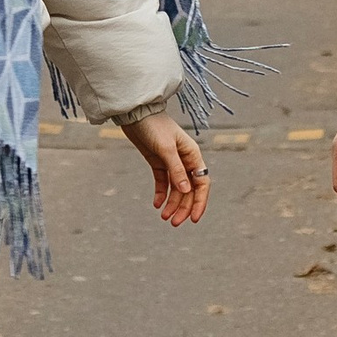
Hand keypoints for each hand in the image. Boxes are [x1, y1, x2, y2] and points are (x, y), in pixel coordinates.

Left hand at [120, 110, 210, 226]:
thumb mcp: (165, 148)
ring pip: (176, 189)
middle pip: (189, 190)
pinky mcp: (158, 162)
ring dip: (172, 204)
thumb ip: (176, 169)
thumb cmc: (154, 126)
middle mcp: (185, 160)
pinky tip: (156, 205)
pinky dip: (161, 194)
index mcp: (192, 155)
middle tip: (173, 222)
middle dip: (183, 207)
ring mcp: (171, 162)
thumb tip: (186, 190)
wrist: (135, 113)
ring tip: (163, 217)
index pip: (202, 183)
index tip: (194, 219)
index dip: (200, 202)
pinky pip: (162, 183)